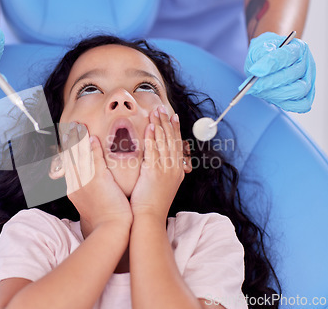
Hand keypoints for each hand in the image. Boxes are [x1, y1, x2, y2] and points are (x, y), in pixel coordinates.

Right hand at [59, 122, 132, 234]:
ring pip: (80, 156)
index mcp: (73, 189)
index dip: (66, 151)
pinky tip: (93, 137)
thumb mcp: (90, 204)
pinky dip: (93, 148)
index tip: (66, 140)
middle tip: (69, 127)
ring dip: (79, 139)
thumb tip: (86, 185)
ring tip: (78, 126)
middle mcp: (76, 184)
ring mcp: (85, 182)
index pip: (67, 166)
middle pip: (69, 158)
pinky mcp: (98, 181)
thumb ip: (86, 192)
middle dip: (69, 141)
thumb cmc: (105, 219)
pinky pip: (94, 161)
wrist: (110, 230)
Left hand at [130, 106, 188, 220]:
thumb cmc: (152, 204)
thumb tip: (160, 162)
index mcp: (177, 170)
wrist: (149, 218)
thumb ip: (163, 172)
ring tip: (156, 111)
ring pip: (163, 142)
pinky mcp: (155, 172)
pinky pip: (154, 150)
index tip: (173, 116)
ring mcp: (165, 170)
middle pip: (172, 139)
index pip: (177, 144)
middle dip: (167, 122)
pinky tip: (150, 126)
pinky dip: (152, 137)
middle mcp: (174, 168)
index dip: (175, 129)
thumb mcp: (163, 186)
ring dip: (160, 125)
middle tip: (163, 108)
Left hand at [243, 32, 315, 112]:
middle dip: (270, 82)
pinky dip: (289, 104)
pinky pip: (302, 104)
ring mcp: (308, 79)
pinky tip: (274, 99)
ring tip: (261, 91)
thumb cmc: (264, 53)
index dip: (270, 64)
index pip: (287, 55)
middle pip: (292, 75)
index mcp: (297, 47)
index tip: (255, 71)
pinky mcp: (306, 95)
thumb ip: (260, 54)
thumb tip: (258, 70)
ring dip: (277, 93)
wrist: (266, 61)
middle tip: (253, 86)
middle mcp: (306, 63)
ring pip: (299, 90)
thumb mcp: (259, 47)